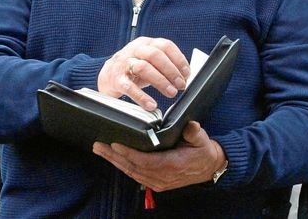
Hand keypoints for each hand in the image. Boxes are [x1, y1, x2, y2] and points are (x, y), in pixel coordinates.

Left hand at [92, 121, 225, 191]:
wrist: (209, 168)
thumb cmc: (203, 151)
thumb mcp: (202, 139)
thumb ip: (194, 132)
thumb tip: (190, 125)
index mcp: (172, 164)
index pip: (145, 161)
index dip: (129, 153)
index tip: (115, 144)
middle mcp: (163, 176)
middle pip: (133, 167)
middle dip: (114, 156)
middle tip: (98, 146)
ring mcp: (159, 181)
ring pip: (132, 172)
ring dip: (115, 162)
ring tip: (100, 150)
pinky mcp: (157, 183)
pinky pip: (136, 175)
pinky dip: (124, 167)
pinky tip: (114, 159)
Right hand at [98, 37, 189, 110]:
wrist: (108, 75)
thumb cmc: (135, 68)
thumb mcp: (150, 61)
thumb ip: (166, 64)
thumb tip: (185, 76)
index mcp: (146, 43)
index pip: (166, 45)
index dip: (179, 59)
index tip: (187, 73)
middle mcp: (135, 49)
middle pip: (155, 55)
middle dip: (171, 71)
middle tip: (181, 85)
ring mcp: (124, 63)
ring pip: (143, 67)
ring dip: (160, 81)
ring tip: (171, 93)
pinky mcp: (116, 79)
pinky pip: (129, 87)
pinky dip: (142, 97)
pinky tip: (152, 104)